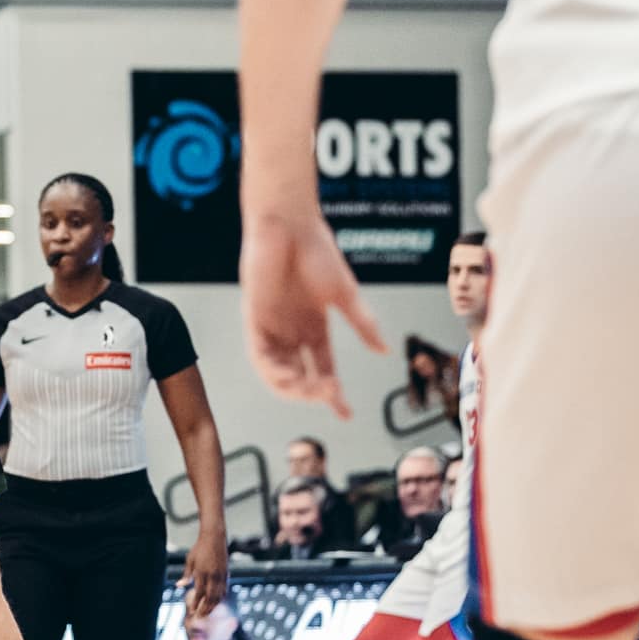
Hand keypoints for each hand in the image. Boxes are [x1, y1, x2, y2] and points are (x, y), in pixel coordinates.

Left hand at [181, 531, 228, 618]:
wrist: (214, 537)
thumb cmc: (199, 548)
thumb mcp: (190, 560)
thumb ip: (186, 575)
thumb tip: (178, 586)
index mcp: (202, 572)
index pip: (199, 593)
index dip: (196, 604)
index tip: (193, 612)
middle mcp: (213, 576)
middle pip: (210, 598)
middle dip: (205, 609)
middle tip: (200, 617)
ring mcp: (221, 575)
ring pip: (219, 596)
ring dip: (213, 606)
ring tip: (208, 613)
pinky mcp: (226, 573)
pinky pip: (224, 590)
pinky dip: (221, 598)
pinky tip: (216, 602)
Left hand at [240, 208, 385, 419]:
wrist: (289, 225)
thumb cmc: (317, 251)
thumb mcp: (344, 294)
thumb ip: (362, 324)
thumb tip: (384, 351)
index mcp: (314, 327)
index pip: (323, 368)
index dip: (333, 393)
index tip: (346, 414)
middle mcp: (291, 331)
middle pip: (301, 375)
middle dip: (314, 392)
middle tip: (330, 396)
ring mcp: (272, 326)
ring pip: (278, 371)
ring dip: (294, 387)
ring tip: (312, 391)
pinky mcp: (254, 318)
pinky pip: (259, 354)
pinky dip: (272, 370)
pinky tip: (288, 379)